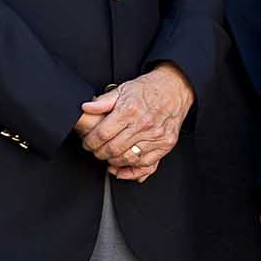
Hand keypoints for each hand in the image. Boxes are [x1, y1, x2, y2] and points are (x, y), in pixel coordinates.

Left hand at [74, 62, 193, 181]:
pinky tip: (122, 168)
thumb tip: (85, 108)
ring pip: (128, 159)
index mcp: (130, 110)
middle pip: (113, 149)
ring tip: (108, 156)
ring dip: (113, 161)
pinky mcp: (165, 144)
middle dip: (99, 153)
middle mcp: (143, 124)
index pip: (102, 134)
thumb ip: (103, 101)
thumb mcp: (123, 89)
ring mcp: (155, 136)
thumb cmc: (149, 90)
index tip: (88, 143)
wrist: (175, 89)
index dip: (90, 142)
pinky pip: (146, 165)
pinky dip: (131, 171)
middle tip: (96, 150)